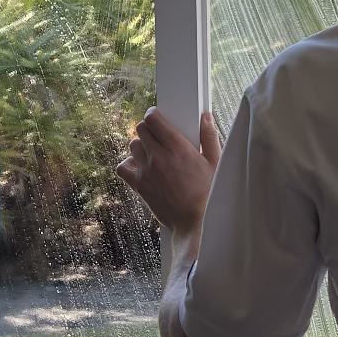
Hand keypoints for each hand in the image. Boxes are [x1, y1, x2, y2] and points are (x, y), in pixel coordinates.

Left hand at [117, 109, 220, 233]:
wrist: (195, 222)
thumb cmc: (208, 193)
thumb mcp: (215, 162)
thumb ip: (209, 137)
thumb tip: (205, 117)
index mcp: (177, 147)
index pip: (153, 119)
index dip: (153, 114)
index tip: (157, 117)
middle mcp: (158, 156)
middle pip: (141, 129)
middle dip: (148, 129)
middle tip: (158, 136)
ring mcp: (146, 171)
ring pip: (133, 146)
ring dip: (141, 145)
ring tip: (153, 152)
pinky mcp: (139, 186)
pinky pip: (122, 168)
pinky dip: (128, 164)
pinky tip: (139, 166)